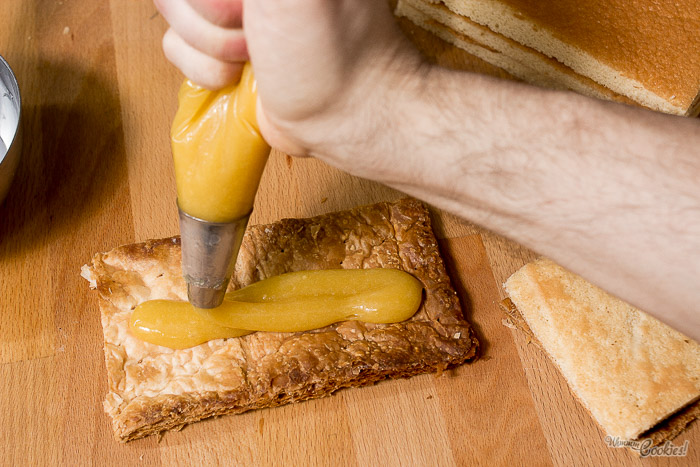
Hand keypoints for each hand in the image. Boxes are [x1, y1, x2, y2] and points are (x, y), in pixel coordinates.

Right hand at [154, 0, 427, 174]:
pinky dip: (202, 68)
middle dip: (209, 15)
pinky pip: (177, 45)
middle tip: (253, 34)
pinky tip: (238, 76)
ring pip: (174, 9)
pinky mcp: (222, 44)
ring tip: (253, 57)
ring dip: (207, 45)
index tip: (248, 11)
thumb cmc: (331, 52)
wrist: (343, 118)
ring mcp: (232, 8)